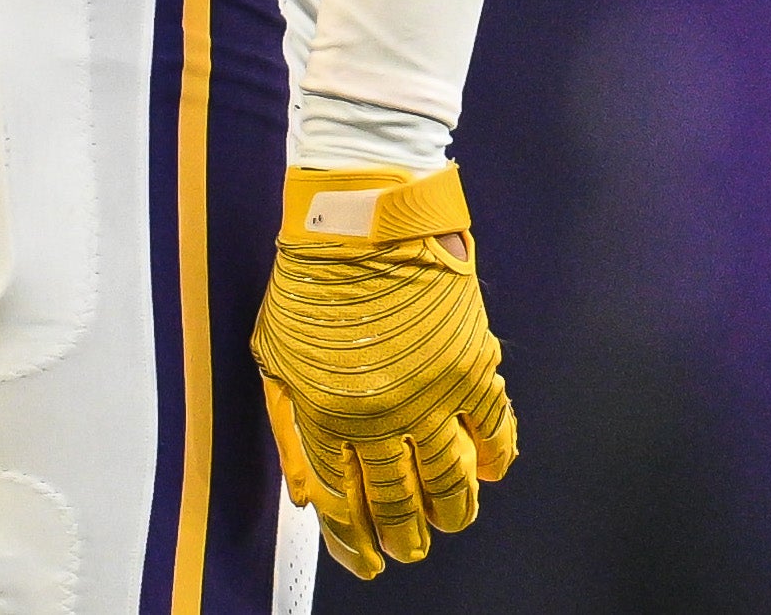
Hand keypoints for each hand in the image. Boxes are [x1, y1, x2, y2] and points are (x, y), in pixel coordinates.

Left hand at [253, 165, 519, 576]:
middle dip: (403, 538)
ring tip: (450, 524)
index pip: (344, 504)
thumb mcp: (274, 355)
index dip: (354, 542)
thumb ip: (289, 430)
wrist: (365, 211)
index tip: (364, 559)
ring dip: (452, 513)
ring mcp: (431, 391)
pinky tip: (491, 473)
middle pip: (398, 502)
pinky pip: (493, 429)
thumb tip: (309, 495)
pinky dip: (496, 458)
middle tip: (408, 550)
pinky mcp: (471, 364)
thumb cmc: (313, 275)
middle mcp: (380, 413)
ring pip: (450, 481)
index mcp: (326, 412)